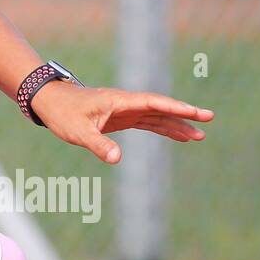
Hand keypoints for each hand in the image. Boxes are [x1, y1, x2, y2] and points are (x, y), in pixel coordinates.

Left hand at [29, 81, 213, 163]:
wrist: (50, 103)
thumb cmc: (62, 114)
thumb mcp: (78, 132)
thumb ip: (98, 144)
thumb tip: (117, 159)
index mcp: (119, 101)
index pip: (153, 103)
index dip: (174, 107)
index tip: (194, 112)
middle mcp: (126, 103)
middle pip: (161, 107)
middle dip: (184, 113)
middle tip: (209, 118)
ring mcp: (125, 110)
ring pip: (157, 116)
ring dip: (177, 124)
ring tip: (199, 135)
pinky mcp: (121, 117)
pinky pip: (148, 122)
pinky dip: (164, 128)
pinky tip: (179, 135)